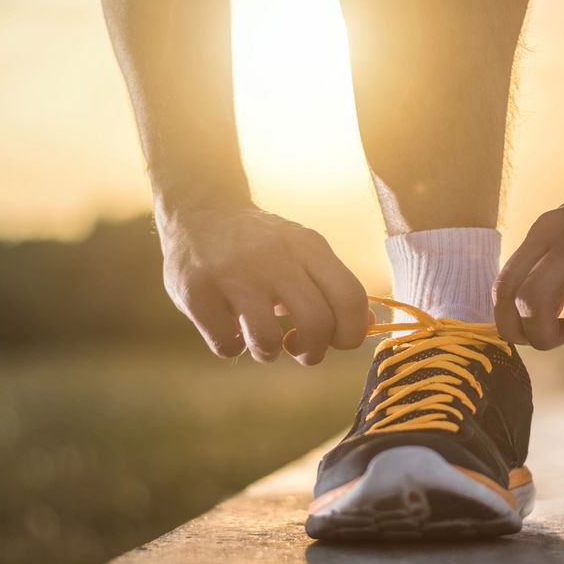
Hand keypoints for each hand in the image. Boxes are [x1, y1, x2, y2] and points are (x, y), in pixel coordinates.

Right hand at [156, 203, 368, 363]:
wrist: (200, 210)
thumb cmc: (263, 244)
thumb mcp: (305, 252)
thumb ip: (335, 288)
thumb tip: (368, 326)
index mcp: (309, 246)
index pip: (351, 298)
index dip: (351, 333)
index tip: (337, 342)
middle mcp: (274, 258)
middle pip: (316, 324)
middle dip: (313, 353)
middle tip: (300, 349)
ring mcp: (233, 274)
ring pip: (267, 342)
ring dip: (269, 353)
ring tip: (263, 340)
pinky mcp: (196, 291)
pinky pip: (225, 344)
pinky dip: (232, 346)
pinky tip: (230, 328)